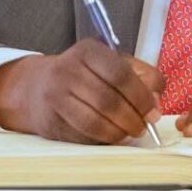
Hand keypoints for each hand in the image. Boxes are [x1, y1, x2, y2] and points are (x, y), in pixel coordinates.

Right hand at [0, 38, 164, 143]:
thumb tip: (155, 101)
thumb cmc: (83, 74)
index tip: (152, 110)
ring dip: (119, 132)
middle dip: (132, 118)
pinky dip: (101, 140)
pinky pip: (82, 135)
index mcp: (88, 50)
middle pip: (109, 100)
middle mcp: (68, 70)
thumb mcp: (111, 62)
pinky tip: (110, 136)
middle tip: (143, 126)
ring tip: (129, 133)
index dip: (141, 96)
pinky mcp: (50, 120)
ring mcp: (56, 96)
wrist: (36, 86)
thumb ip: (140, 75)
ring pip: (95, 121)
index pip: (120, 73)